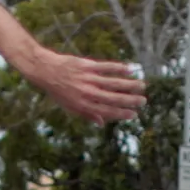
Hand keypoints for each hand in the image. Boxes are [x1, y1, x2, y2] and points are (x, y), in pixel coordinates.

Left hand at [23, 50, 146, 122]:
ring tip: (142, 85)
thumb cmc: (58, 90)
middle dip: (130, 101)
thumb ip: (86, 114)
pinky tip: (130, 69)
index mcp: (83, 105)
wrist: (46, 71)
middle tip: (143, 101)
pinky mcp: (87, 66)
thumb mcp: (69, 106)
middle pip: (113, 98)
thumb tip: (101, 123)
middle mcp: (87, 93)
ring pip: (113, 83)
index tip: (134, 114)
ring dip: (129, 85)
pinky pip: (106, 67)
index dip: (121, 113)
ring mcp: (88, 79)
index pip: (106, 111)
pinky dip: (119, 68)